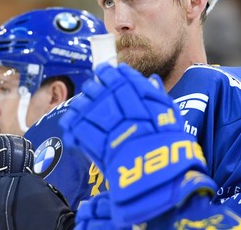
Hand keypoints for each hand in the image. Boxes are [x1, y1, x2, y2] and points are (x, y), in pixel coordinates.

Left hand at [60, 63, 214, 225]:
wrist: (159, 169)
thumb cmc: (170, 142)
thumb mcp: (170, 114)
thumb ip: (158, 96)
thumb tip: (152, 80)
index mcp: (141, 94)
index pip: (121, 77)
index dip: (110, 74)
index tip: (105, 71)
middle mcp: (121, 102)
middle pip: (100, 89)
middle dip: (95, 88)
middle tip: (91, 88)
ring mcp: (106, 120)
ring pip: (87, 105)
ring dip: (82, 104)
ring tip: (79, 105)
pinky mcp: (94, 140)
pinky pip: (78, 128)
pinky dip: (72, 126)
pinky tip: (70, 125)